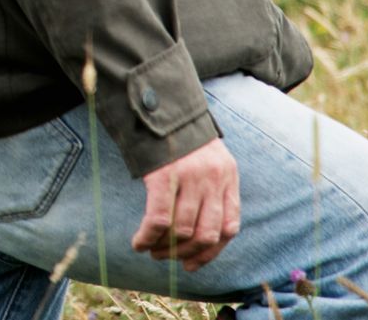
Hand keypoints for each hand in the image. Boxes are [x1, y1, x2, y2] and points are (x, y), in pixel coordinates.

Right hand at [132, 138, 240, 271]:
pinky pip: (159, 219)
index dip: (211, 252)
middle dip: (186, 254)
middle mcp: (213, 178)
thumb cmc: (180, 137)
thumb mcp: (209, 159)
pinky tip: (138, 242)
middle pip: (207, 234)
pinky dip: (148, 236)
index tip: (192, 264)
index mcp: (228, 176)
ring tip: (151, 250)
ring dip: (164, 248)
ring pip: (183, 230)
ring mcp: (189, 177)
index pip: (229, 227)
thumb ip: (212, 190)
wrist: (158, 104)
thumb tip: (201, 236)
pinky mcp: (163, 175)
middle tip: (167, 258)